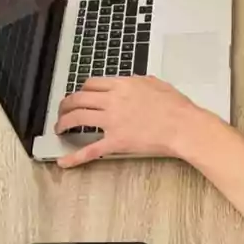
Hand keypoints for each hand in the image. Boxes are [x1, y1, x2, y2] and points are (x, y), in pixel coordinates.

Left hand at [54, 76, 211, 166]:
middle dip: (66, 105)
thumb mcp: (155, 83)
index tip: (80, 96)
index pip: (91, 84)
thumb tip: (132, 82)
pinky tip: (64, 161)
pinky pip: (90, 149)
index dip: (81, 90)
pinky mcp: (115, 141)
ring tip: (60, 128)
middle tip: (63, 111)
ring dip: (64, 122)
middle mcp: (112, 100)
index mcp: (122, 85)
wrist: (183, 125)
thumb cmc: (175, 106)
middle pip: (78, 98)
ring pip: (78, 118)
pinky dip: (74, 157)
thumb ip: (139, 81)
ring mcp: (112, 121)